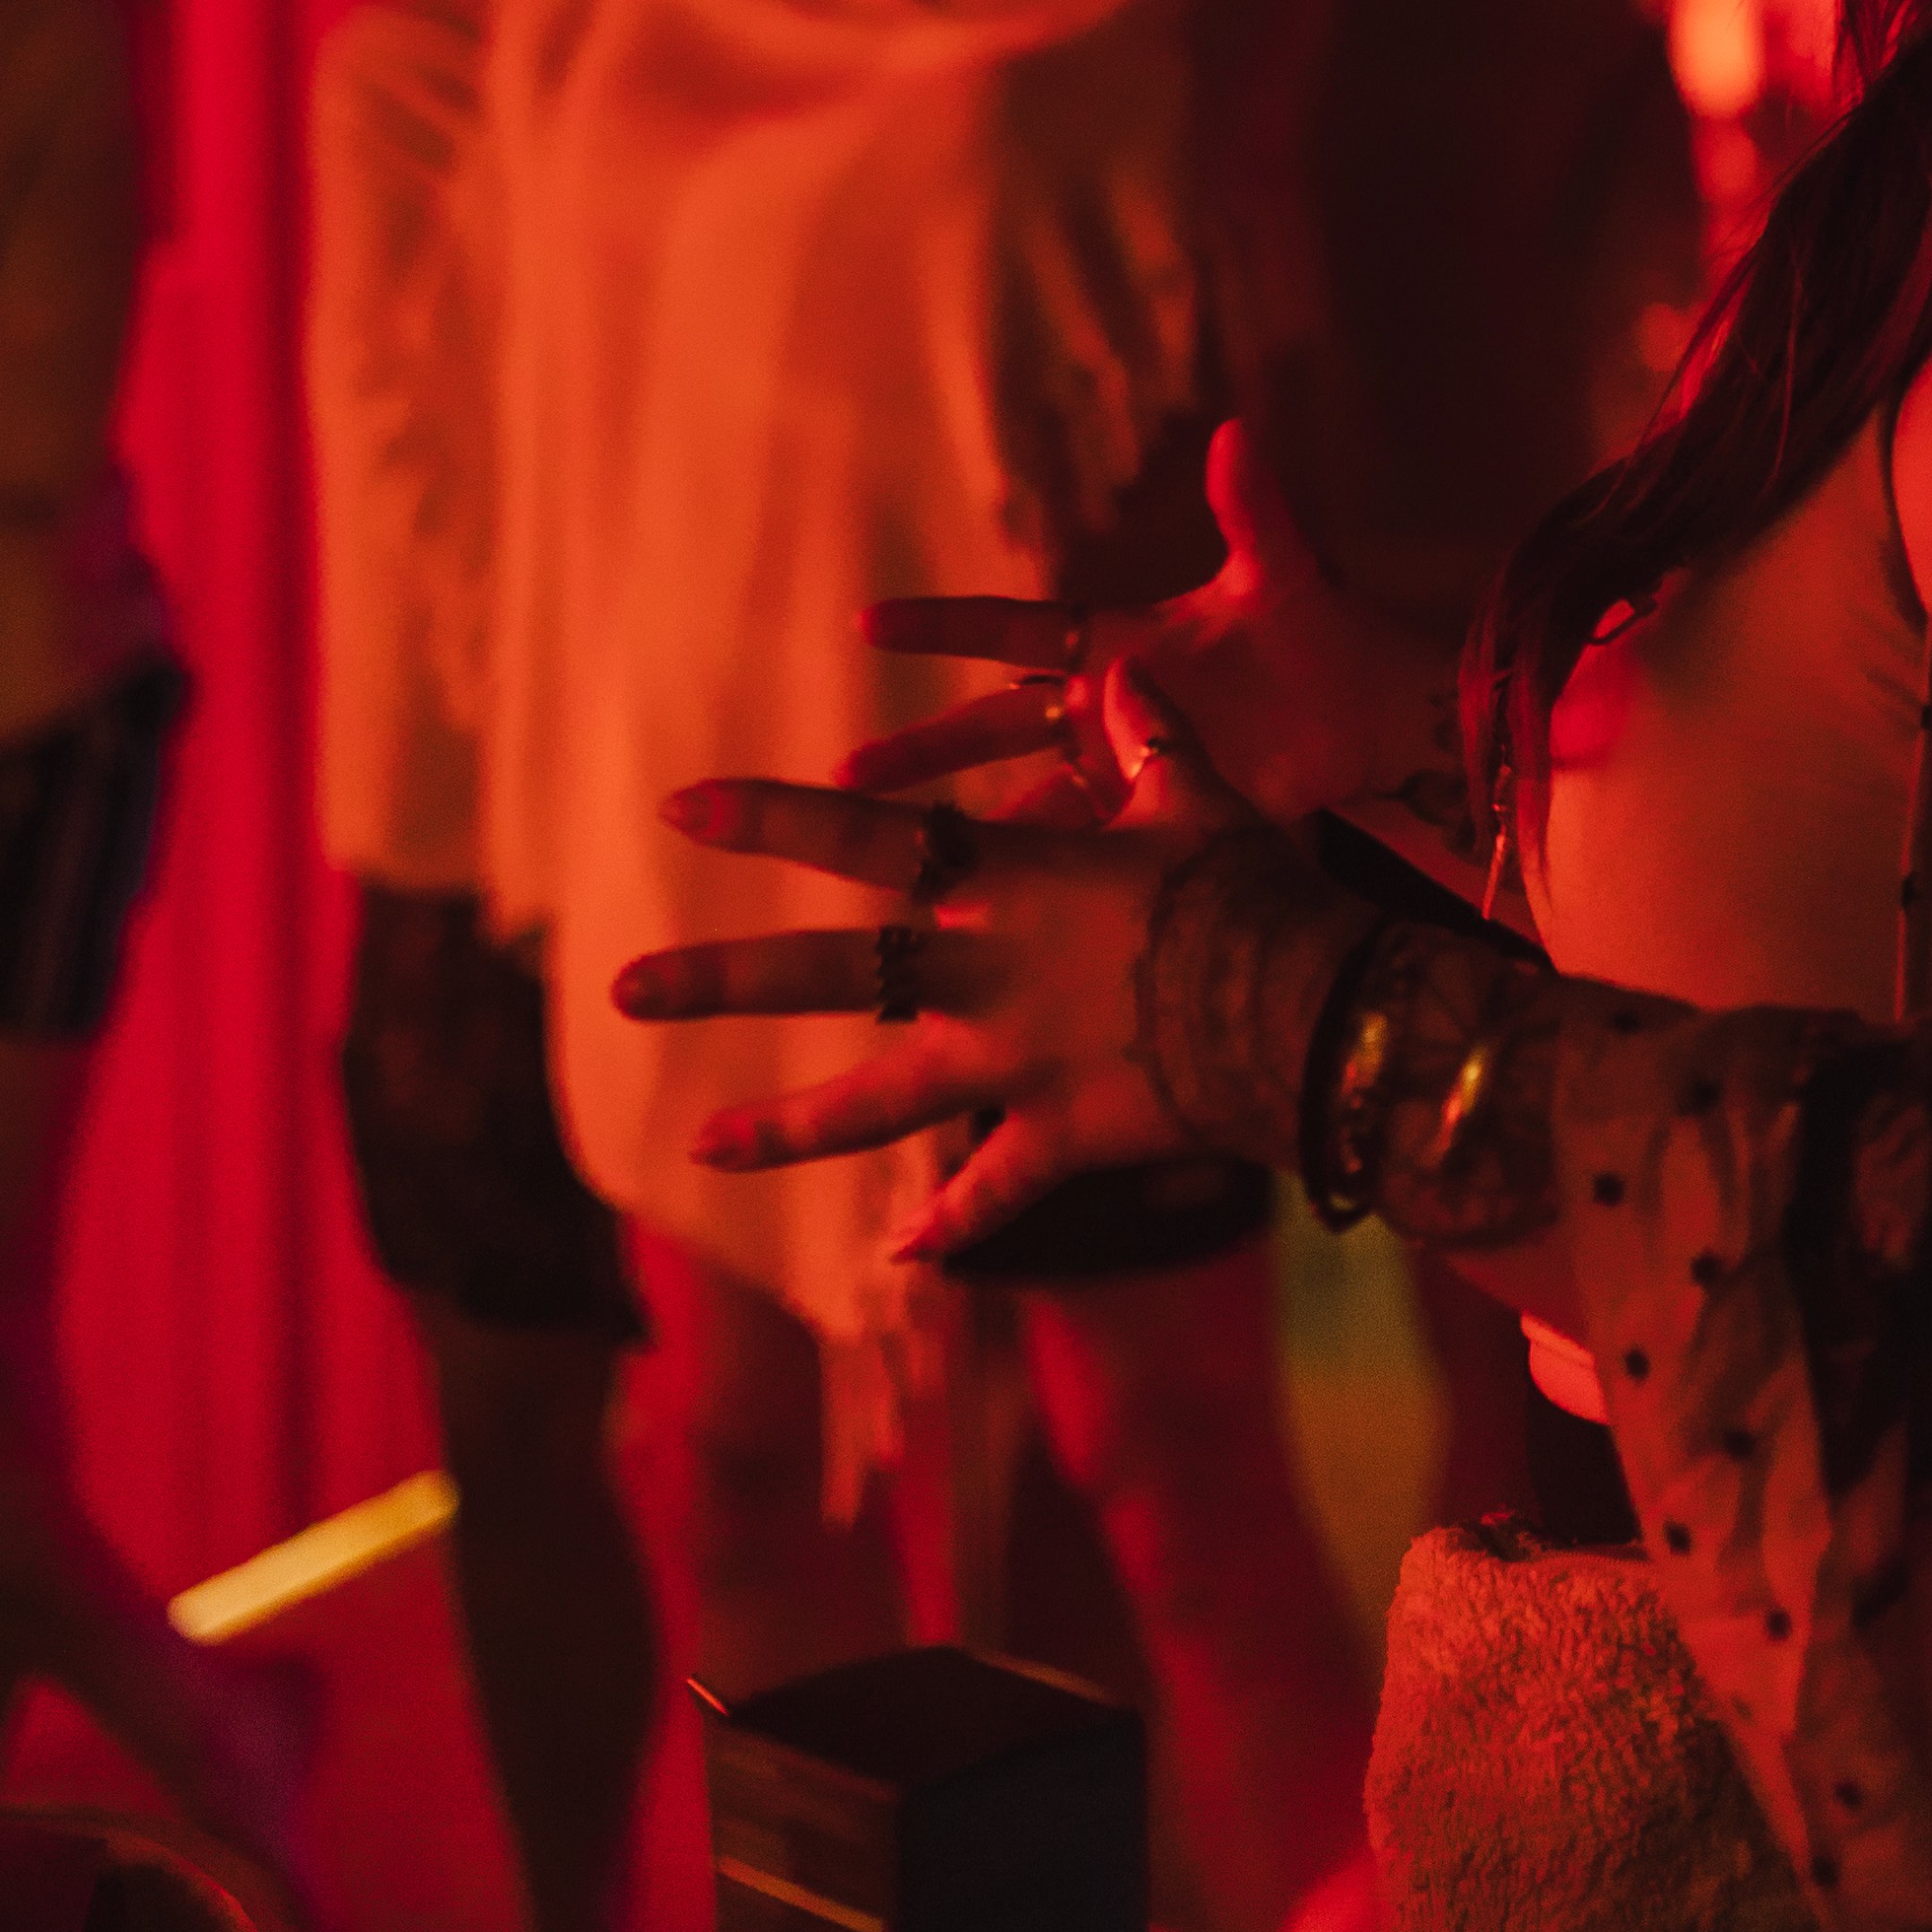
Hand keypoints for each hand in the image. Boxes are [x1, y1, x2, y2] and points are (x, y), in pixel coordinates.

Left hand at [612, 735, 1238, 1264]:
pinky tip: (898, 1252)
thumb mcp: (1202, 795)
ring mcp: (1014, 1063)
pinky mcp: (1059, 1137)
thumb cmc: (1255, 887)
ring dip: (788, 1128)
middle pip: (830, 972)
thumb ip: (1151, 741)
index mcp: (1008, 879)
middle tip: (623, 988)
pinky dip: (949, 1221)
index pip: (864, 839)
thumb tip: (1129, 679)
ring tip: (702, 1144)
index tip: (681, 807)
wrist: (1309, 1009)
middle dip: (722, 979)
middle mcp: (986, 971)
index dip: (770, 817)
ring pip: (878, 1101)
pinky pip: (993, 1191)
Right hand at [846, 421, 1450, 826]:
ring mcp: (1123, 771)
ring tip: (889, 856)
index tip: (866, 622)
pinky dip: (1034, 880)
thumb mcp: (1279, 573)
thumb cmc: (1322, 638)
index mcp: (1116, 641)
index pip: (1011, 629)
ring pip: (1021, 801)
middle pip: (992, 728)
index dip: (943, 626)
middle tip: (848, 773)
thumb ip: (1250, 508)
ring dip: (962, 828)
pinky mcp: (1152, 825)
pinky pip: (1080, 854)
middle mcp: (1103, 707)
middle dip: (923, 749)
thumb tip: (1235, 432)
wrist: (1373, 725)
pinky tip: (980, 910)